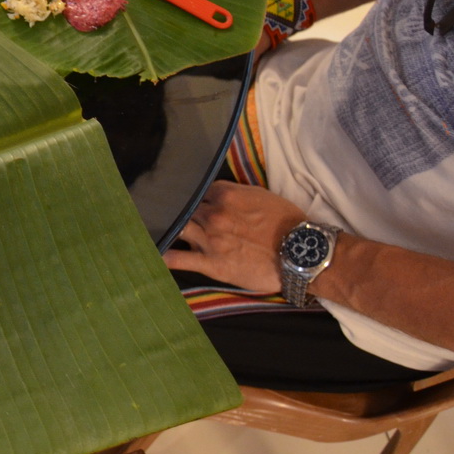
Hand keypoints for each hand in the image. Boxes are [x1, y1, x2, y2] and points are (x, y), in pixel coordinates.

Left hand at [163, 181, 305, 293]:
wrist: (302, 253)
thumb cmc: (287, 224)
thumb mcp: (261, 196)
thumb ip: (235, 194)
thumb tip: (217, 194)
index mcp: (225, 194)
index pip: (195, 191)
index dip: (187, 196)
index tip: (180, 200)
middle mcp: (213, 214)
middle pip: (182, 209)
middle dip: (174, 212)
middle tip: (160, 213)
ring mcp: (210, 239)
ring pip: (176, 229)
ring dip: (166, 230)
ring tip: (151, 231)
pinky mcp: (211, 263)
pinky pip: (178, 260)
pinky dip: (164, 257)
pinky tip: (153, 255)